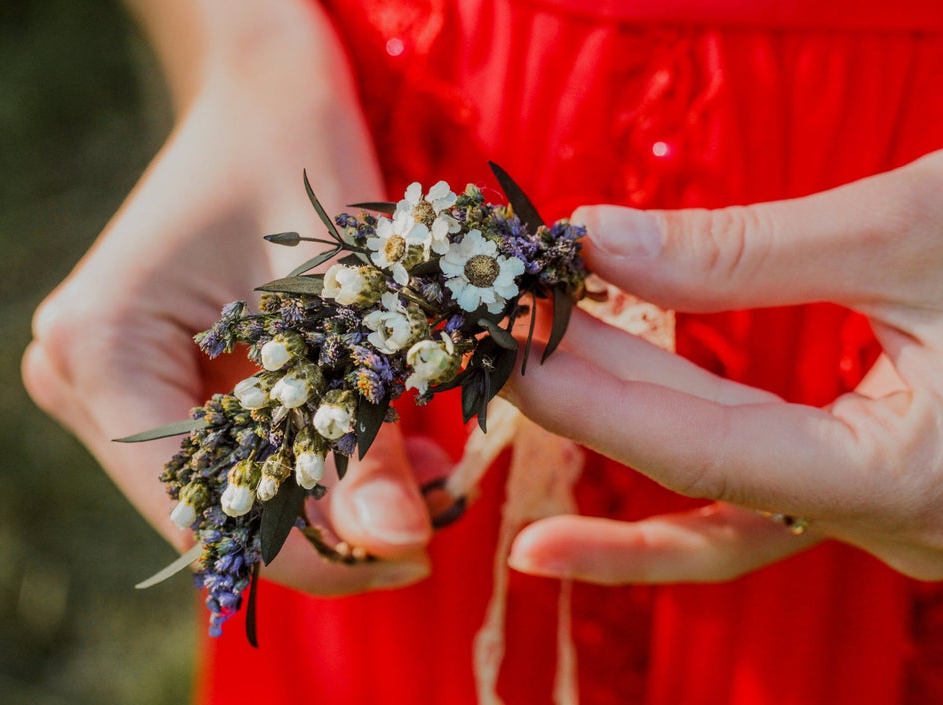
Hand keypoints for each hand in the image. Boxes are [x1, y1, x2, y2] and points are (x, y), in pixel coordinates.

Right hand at [22, 0, 436, 593]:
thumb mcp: (343, 295)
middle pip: (218, 502)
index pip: (206, 506)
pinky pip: (239, 445)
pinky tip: (388, 444)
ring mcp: (110, 381)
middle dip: (331, 523)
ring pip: (235, 482)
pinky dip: (315, 456)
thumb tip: (395, 545)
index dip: (311, 554)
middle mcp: (80, 378)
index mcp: (98, 348)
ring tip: (425, 473)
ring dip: (331, 494)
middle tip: (434, 512)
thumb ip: (366, 429)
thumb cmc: (296, 152)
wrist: (263, 89)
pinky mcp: (151, 376)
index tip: (414, 555)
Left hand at [505, 150, 942, 582]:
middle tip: (489, 348)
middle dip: (583, 404)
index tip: (499, 351)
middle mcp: (891, 524)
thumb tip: (600, 240)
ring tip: (527, 371)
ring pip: (717, 491)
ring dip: (623, 420)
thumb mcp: (908, 231)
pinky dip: (684, 444)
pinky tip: (618, 407)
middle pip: (691, 470)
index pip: (699, 452)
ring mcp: (883, 513)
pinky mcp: (875, 480)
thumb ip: (747, 250)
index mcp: (901, 480)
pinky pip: (759, 484)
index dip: (588, 401)